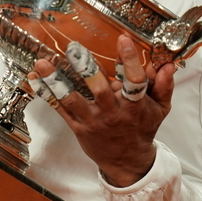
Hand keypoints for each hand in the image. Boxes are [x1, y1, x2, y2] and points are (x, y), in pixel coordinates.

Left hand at [31, 35, 174, 187]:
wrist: (127, 161)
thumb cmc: (142, 129)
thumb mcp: (160, 109)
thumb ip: (164, 86)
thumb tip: (167, 65)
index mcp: (134, 106)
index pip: (135, 82)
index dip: (130, 61)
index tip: (123, 39)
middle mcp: (112, 112)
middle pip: (99, 90)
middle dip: (86, 69)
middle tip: (74, 49)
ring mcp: (92, 120)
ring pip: (72, 99)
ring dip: (56, 81)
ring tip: (42, 63)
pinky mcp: (77, 126)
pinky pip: (59, 108)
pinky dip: (46, 93)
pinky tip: (34, 78)